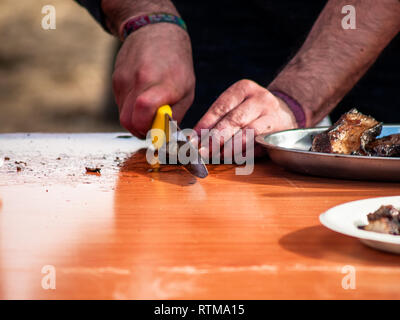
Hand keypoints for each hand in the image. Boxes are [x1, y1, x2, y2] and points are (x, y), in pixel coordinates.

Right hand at [112, 23, 194, 137]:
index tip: (156, 133)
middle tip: (151, 129)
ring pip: (122, 114)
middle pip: (128, 120)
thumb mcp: (187, 90)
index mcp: (163, 83)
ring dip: (135, 120)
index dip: (148, 128)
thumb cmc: (176, 63)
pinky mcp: (116, 79)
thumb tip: (165, 136)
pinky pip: (120, 104)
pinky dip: (129, 108)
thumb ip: (176, 115)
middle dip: (139, 131)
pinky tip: (140, 98)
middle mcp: (141, 80)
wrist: (155, 31)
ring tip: (149, 111)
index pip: (144, 110)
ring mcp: (125, 79)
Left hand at [193, 79, 297, 157]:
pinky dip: (245, 152)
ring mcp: (272, 114)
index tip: (194, 139)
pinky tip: (235, 158)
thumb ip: (216, 121)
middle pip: (234, 119)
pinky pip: (260, 143)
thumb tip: (194, 138)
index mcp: (243, 89)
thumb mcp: (235, 109)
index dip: (206, 124)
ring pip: (248, 132)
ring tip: (218, 156)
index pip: (221, 107)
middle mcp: (259, 98)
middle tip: (203, 151)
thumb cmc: (251, 114)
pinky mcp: (279, 131)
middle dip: (216, 138)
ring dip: (230, 147)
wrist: (284, 115)